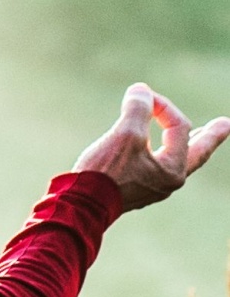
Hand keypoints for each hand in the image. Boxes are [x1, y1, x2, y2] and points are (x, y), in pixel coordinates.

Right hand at [75, 82, 229, 211]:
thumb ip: (139, 108)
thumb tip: (142, 91)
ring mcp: (153, 185)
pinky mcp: (136, 186)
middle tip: (226, 124)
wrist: (82, 204)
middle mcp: (169, 181)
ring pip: (178, 158)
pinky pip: (159, 163)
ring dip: (188, 142)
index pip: (178, 126)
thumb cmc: (107, 172)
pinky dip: (164, 148)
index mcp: (173, 170)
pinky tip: (158, 147)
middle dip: (210, 136)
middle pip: (196, 152)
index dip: (161, 105)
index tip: (139, 96)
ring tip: (198, 135)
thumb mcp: (125, 134)